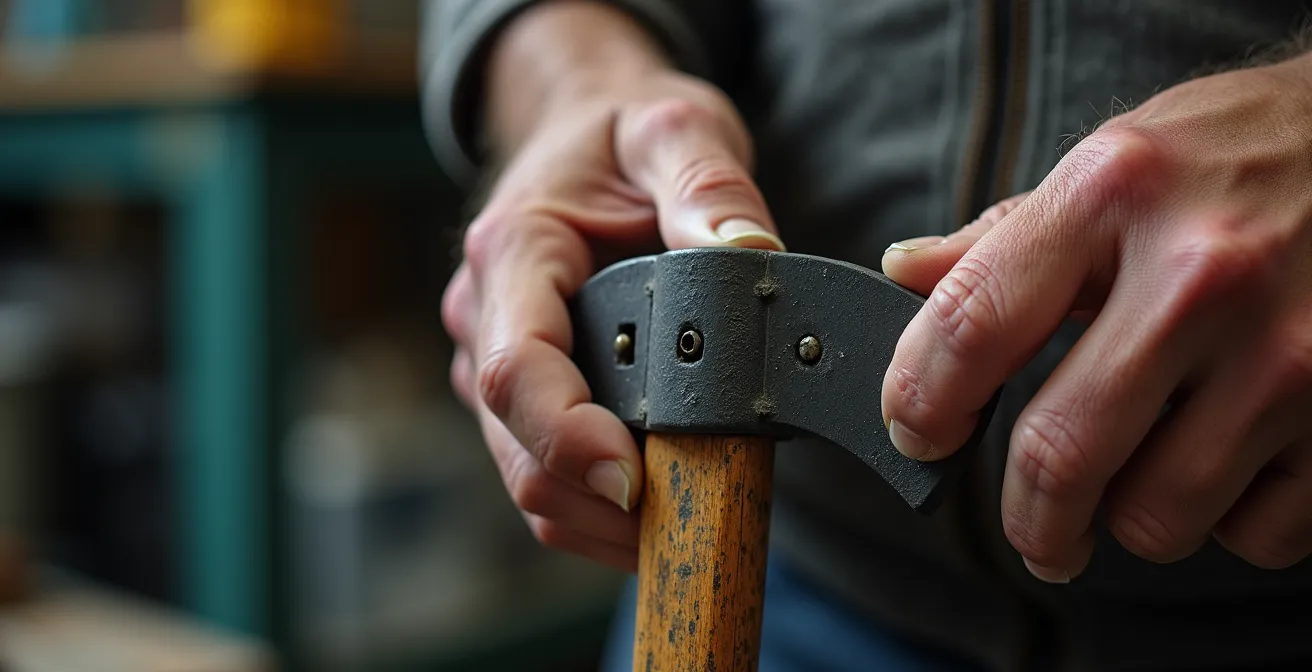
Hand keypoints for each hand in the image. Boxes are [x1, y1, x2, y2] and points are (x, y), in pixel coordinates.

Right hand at [441, 70, 782, 571]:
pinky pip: (544, 475)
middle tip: (696, 517)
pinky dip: (598, 509)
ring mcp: (491, 364)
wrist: (580, 134)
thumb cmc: (621, 134)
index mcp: (514, 252)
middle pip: (517, 446)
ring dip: (601, 517)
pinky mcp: (516, 396)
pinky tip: (666, 502)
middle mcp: (484, 318)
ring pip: (528, 477)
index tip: (633, 479)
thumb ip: (707, 183)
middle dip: (598, 500)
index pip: (515, 369)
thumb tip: (747, 252)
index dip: (567, 437)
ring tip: (692, 514)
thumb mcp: (674, 129)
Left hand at [880, 52, 1311, 581]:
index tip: (918, 434)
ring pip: (1157, 517)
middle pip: (1061, 454)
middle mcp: (1201, 275)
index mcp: (1114, 195)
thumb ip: (1003, 237)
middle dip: (1028, 518)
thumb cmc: (1234, 158)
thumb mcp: (1113, 162)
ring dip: (1129, 518)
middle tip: (1032, 527)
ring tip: (1145, 471)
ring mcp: (1289, 352)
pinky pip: (1255, 533)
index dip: (920, 400)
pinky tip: (1233, 460)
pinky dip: (1229, 520)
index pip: (974, 324)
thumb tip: (904, 275)